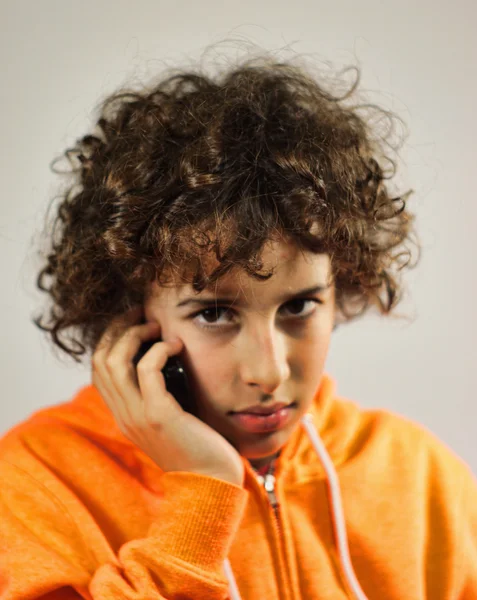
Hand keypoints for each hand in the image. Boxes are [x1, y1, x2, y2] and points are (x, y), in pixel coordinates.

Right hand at [91, 306, 244, 485]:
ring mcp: (138, 416)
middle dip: (119, 329)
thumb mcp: (169, 417)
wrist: (213, 481)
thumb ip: (157, 393)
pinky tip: (176, 346)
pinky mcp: (159, 415)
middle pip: (101, 359)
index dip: (112, 339)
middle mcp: (123, 415)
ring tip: (157, 326)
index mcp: (123, 414)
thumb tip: (161, 358)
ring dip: (135, 335)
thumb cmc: (198, 444)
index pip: (99, 369)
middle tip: (143, 314)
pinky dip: (158, 350)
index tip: (134, 321)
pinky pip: (147, 371)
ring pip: (116, 361)